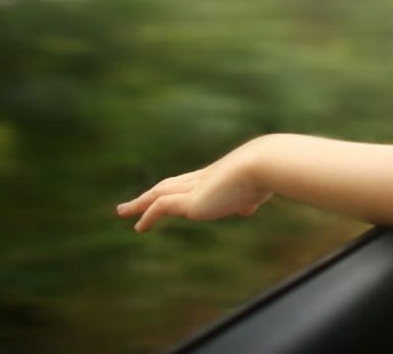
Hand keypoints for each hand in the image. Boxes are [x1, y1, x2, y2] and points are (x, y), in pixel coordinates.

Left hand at [117, 142, 272, 231]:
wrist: (265, 165)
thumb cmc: (269, 174)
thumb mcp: (258, 189)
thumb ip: (250, 198)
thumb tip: (248, 207)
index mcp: (219, 175)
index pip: (192, 181)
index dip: (179, 188)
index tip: (167, 193)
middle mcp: (203, 178)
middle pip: (170, 184)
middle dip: (152, 193)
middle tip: (134, 202)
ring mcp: (196, 187)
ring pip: (160, 193)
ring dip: (140, 202)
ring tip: (123, 211)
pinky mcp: (192, 201)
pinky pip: (161, 206)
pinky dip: (148, 215)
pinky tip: (138, 227)